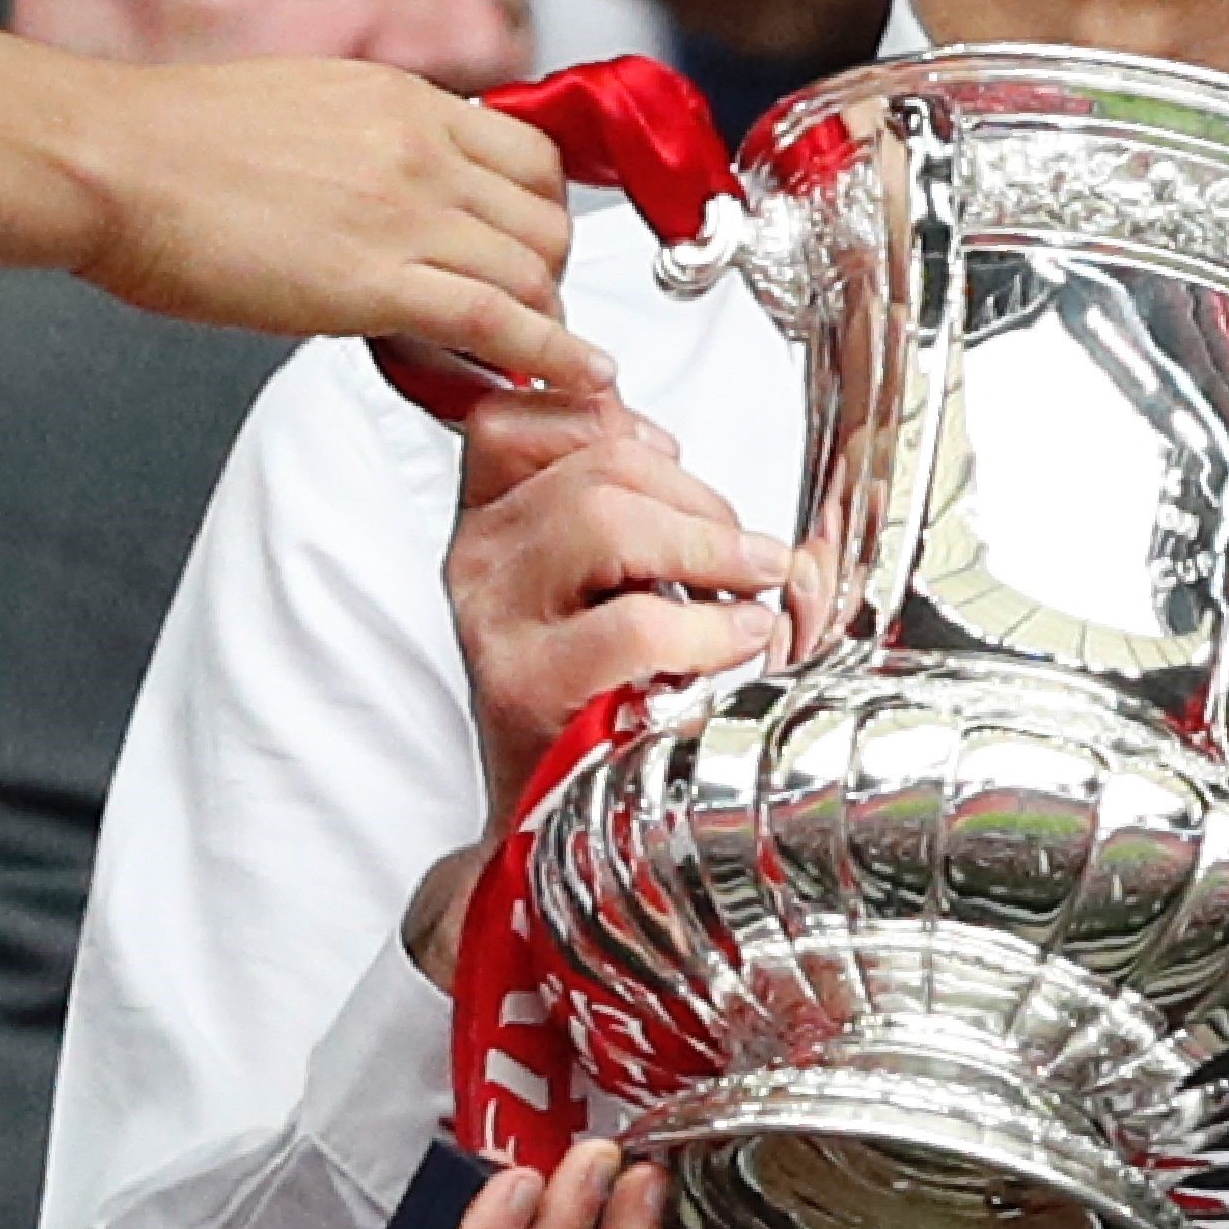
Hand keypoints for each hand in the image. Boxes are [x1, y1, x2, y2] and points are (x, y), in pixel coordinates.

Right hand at [65, 54, 603, 387]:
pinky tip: (578, 381)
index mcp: (400, 100)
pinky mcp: (375, 281)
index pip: (527, 152)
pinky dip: (555, 358)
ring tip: (538, 362)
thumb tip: (378, 192)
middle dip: (550, 274)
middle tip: (529, 314)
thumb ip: (359, 142)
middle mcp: (420, 147)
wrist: (110, 162)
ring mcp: (405, 211)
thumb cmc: (167, 147)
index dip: (543, 212)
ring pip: (533, 271)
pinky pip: (501, 322)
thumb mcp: (295, 108)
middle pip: (546, 216)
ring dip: (547, 323)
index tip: (533, 249)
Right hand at [445, 385, 784, 825]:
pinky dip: (709, 627)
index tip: (669, 456)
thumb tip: (679, 452)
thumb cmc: (594, 689)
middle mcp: (476, 559)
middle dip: (699, 499)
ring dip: (709, 547)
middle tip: (750, 553)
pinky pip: (633, 622)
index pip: (517, 417)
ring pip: (604, 520)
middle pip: (594, 466)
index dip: (605, 415)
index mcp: (487, 520)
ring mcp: (493, 621)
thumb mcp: (599, 577)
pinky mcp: (526, 687)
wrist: (551, 812)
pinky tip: (738, 639)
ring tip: (752, 587)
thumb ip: (624, 501)